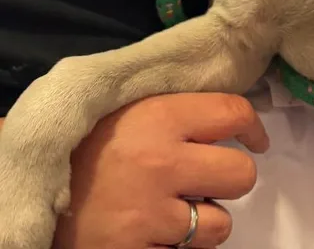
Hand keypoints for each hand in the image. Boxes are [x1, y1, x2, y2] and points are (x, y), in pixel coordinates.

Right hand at [53, 93, 267, 248]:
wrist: (25, 189)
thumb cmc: (88, 147)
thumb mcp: (134, 111)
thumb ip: (182, 112)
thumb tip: (236, 119)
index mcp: (161, 118)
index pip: (234, 113)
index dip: (253, 128)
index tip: (254, 140)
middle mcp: (161, 163)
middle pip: (241, 175)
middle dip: (231, 179)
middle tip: (210, 181)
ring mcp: (148, 215)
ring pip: (221, 225)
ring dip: (206, 222)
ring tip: (177, 212)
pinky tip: (157, 235)